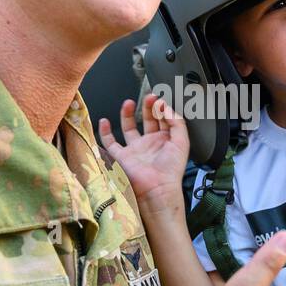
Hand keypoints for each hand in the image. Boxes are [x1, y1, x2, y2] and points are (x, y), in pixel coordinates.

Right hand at [98, 94, 189, 209]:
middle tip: (148, 97)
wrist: (156, 189)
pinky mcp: (122, 156)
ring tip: (130, 102)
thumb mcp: (181, 141)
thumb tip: (165, 107)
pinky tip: (105, 121)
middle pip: (148, 120)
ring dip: (128, 114)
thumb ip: (176, 122)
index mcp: (166, 141)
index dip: (162, 108)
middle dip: (148, 108)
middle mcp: (150, 144)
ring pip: (129, 127)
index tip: (159, 99)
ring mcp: (135, 149)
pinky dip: (104, 132)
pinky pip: (110, 142)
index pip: (164, 120)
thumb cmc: (170, 170)